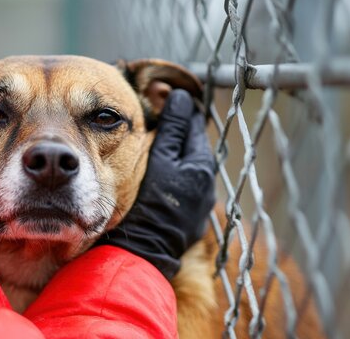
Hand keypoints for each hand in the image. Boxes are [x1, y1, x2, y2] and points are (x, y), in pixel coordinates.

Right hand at [96, 89, 215, 278]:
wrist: (142, 250)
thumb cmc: (148, 203)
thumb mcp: (158, 160)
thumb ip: (172, 129)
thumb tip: (182, 98)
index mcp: (202, 165)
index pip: (195, 125)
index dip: (178, 110)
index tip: (160, 101)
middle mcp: (207, 184)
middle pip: (193, 147)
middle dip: (176, 133)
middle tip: (152, 122)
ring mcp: (200, 204)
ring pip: (188, 168)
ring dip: (173, 156)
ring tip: (151, 148)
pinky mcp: (190, 218)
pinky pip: (183, 188)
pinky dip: (172, 177)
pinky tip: (155, 178)